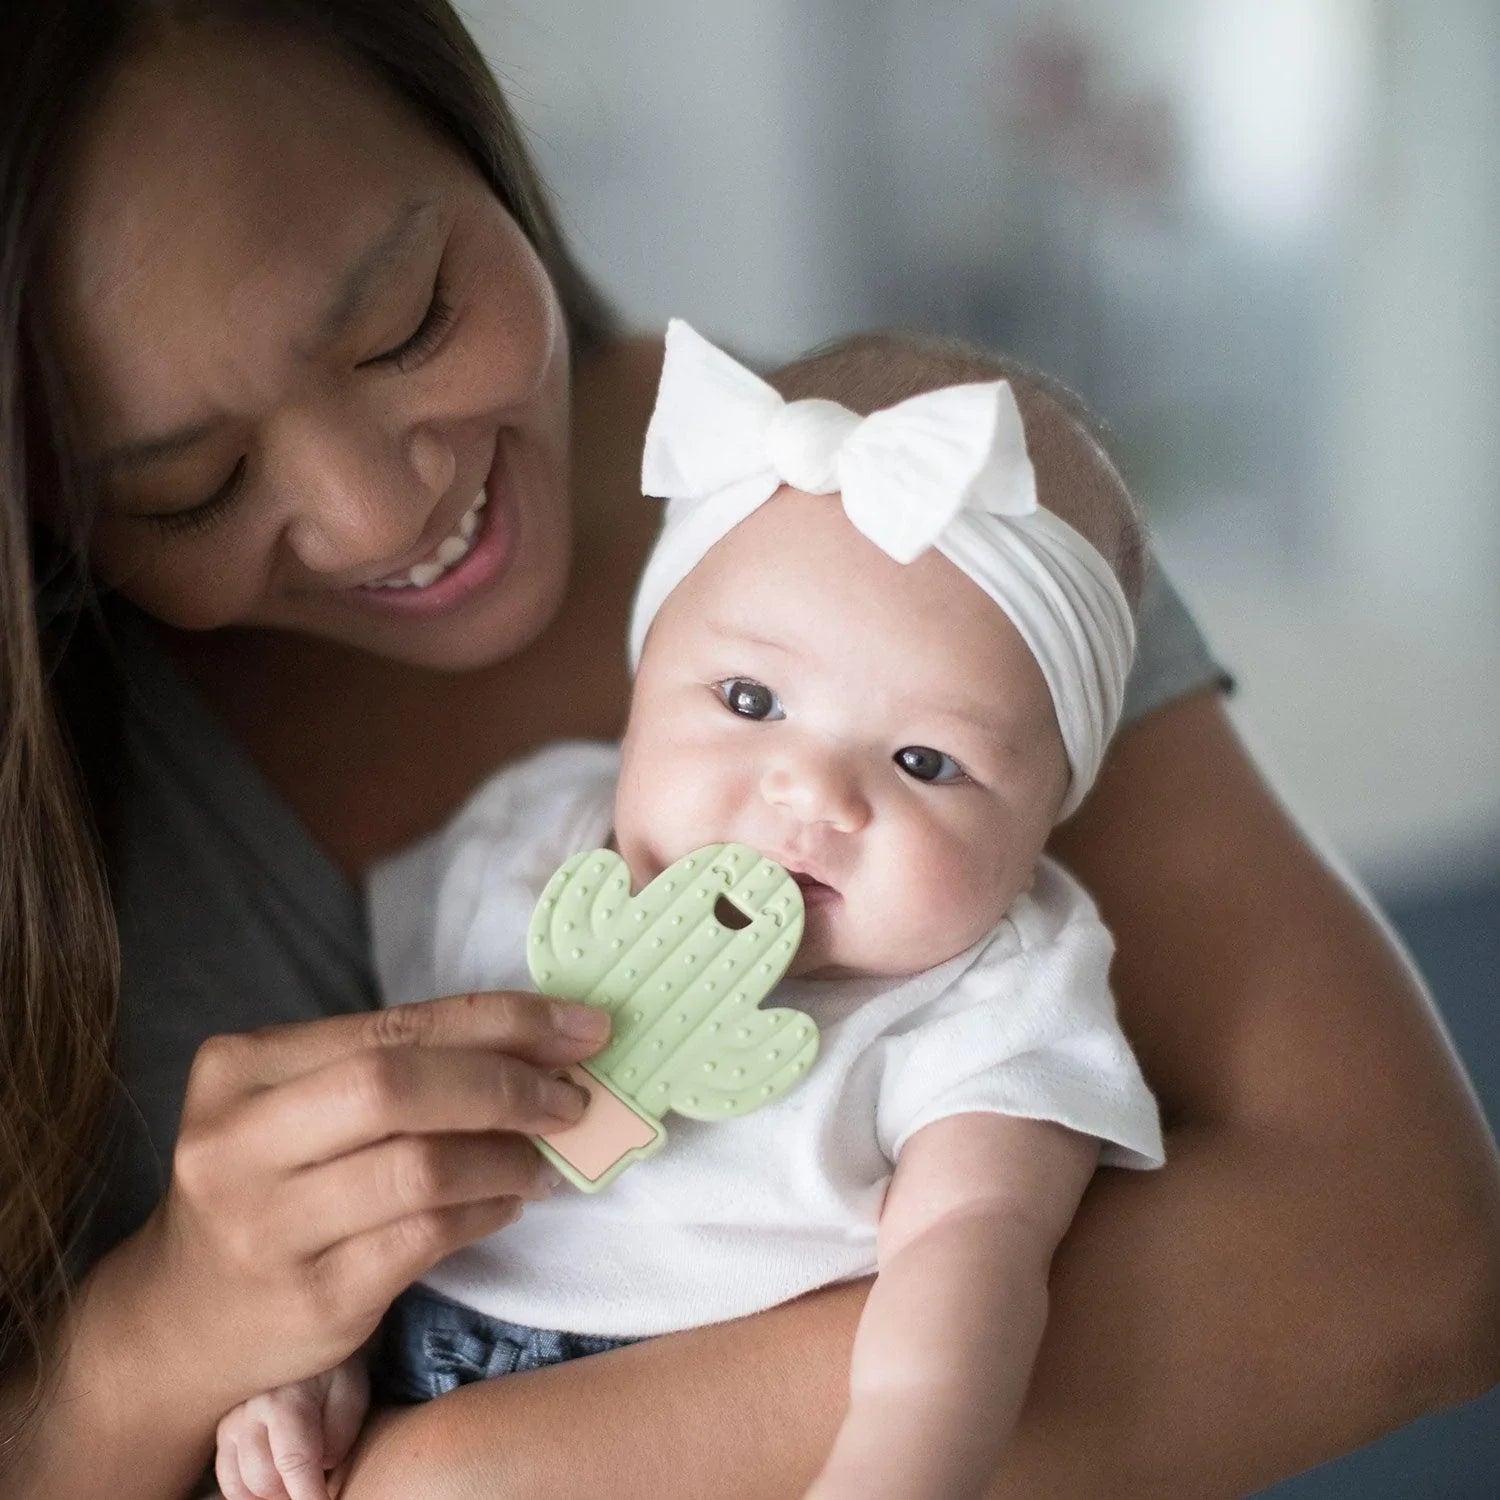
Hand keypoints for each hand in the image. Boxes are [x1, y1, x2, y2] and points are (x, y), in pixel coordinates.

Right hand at [122, 990, 605, 1414]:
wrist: (181, 1317)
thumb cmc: (269, 1185)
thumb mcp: (299, 1106)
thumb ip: (397, 1066)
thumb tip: (546, 1042)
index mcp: (241, 1068)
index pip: (395, 1024)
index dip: (501, 1021)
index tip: (582, 1025)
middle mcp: (239, 1142)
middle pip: (398, 1086)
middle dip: (508, 1084)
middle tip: (573, 1097)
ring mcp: (270, 1227)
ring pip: (420, 1168)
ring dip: (508, 1155)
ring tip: (547, 1156)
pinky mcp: (312, 1299)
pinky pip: (427, 1237)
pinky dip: (487, 1210)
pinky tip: (510, 1200)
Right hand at [215, 1355, 368, 1499]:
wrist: (307, 1337)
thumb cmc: (334, 1370)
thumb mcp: (351, 1393)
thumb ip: (340, 1434)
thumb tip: (321, 1468)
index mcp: (285, 1398)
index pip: (293, 1462)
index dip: (309, 1496)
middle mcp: (248, 1412)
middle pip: (263, 1482)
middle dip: (293, 1493)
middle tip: (317, 1483)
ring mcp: (230, 1423)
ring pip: (241, 1487)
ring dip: (272, 1492)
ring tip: (297, 1476)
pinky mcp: (222, 1433)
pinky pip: (229, 1481)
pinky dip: (251, 1490)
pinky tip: (275, 1477)